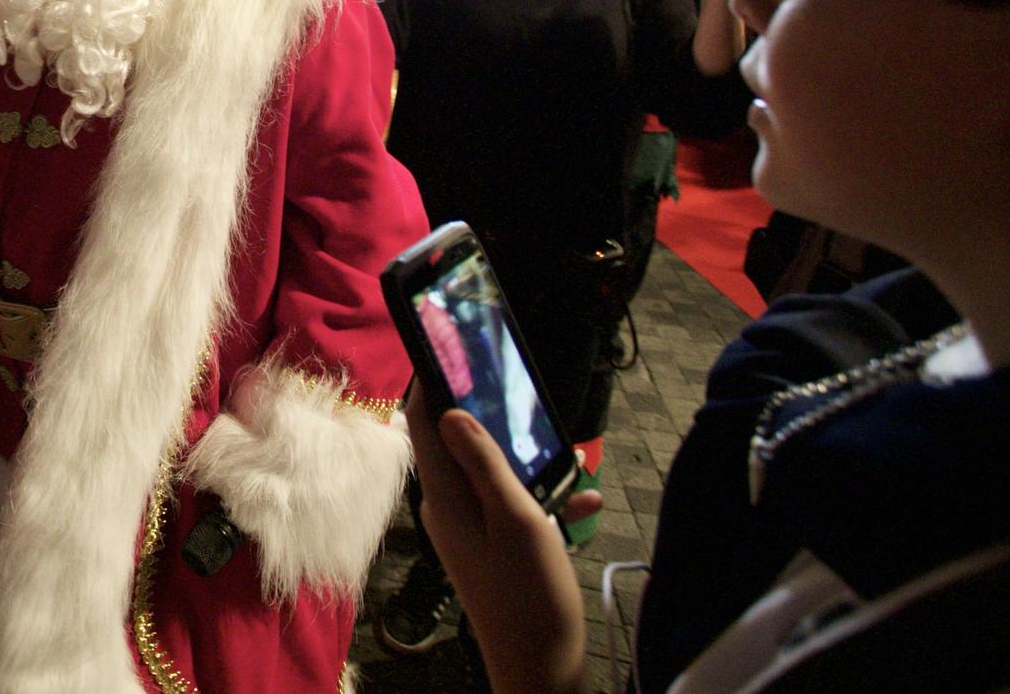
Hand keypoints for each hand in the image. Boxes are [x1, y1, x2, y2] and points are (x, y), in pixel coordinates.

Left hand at [406, 389, 591, 693]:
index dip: (433, 383)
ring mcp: (473, 529)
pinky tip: (583, 498)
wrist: (543, 668)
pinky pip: (518, 506)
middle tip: (517, 389)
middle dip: (489, 415)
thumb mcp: (515, 520)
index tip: (449, 348)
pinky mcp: (497, 547)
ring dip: (528, 459)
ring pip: (495, 473)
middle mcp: (451, 510)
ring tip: (565, 450)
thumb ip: (485, 464)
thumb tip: (450, 412)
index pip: (426, 425)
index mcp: (445, 498)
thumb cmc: (530, 598)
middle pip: (461, 443)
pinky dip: (547, 497)